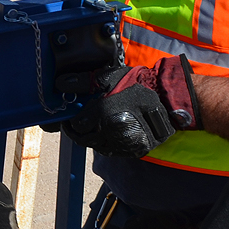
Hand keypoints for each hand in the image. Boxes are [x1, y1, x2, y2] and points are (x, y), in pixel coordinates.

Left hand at [62, 55, 199, 158]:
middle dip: (80, 132)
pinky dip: (109, 143)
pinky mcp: (134, 150)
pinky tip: (110, 133)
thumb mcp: (108, 77)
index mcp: (102, 113)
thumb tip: (61, 84)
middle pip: (85, 140)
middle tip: (81, 124)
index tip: (72, 117)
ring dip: (94, 138)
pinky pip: (114, 151)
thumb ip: (84, 82)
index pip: (77, 126)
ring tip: (97, 127)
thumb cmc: (136, 83)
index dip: (72, 122)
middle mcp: (110, 131)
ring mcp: (123, 143)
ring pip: (99, 147)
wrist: (166, 97)